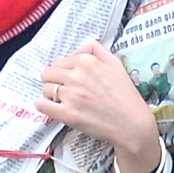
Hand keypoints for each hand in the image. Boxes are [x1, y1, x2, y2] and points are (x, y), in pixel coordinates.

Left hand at [38, 40, 162, 172]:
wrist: (132, 123)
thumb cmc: (125, 94)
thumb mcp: (115, 63)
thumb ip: (95, 49)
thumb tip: (77, 49)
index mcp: (86, 61)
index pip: (58, 62)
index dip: (61, 71)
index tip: (68, 80)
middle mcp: (76, 76)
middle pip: (47, 74)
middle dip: (53, 81)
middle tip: (63, 90)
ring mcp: (71, 95)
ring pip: (45, 88)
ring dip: (50, 94)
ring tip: (62, 100)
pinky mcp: (67, 113)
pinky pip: (42, 104)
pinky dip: (43, 105)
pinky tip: (52, 107)